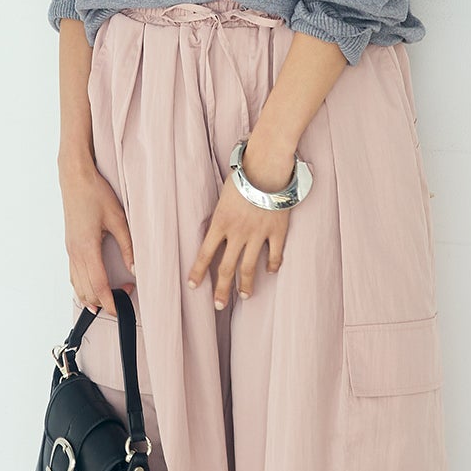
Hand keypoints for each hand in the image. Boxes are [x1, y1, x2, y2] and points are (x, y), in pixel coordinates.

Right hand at [60, 156, 135, 318]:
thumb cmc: (95, 194)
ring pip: (77, 285)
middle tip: (124, 297)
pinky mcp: (69, 246)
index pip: (98, 286)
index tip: (119, 311)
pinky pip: (73, 274)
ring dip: (92, 295)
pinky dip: (83, 286)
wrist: (74, 178)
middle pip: (86, 291)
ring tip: (110, 296)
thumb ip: (128, 246)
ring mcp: (70, 250)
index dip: (109, 302)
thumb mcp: (118, 219)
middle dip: (103, 301)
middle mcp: (75, 253)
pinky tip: (93, 285)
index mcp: (87, 248)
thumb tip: (135, 268)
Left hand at [186, 140, 294, 307]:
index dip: (198, 272)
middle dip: (222, 289)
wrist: (267, 166)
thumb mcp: (222, 197)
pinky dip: (273, 265)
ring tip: (245, 296)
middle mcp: (237, 233)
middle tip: (219, 305)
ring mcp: (258, 234)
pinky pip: (275, 254)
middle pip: (226, 268)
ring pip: (249, 267)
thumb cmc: (242, 176)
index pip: (205, 254)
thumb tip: (216, 231)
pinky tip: (270, 272)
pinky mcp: (277, 231)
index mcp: (220, 223)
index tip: (193, 286)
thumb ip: (220, 217)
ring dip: (246, 285)